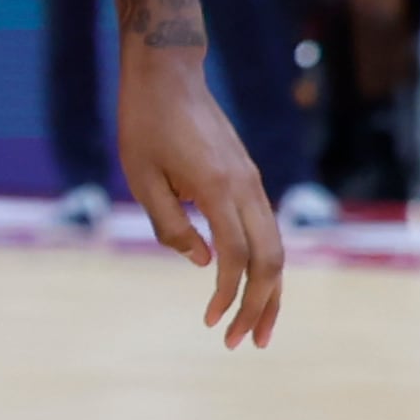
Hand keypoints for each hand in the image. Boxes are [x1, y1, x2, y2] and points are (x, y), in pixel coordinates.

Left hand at [115, 40, 285, 349]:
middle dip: (262, 306)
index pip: (237, 257)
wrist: (168, 75)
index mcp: (219, 189)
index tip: (212, 322)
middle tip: (243, 343)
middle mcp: (246, 187)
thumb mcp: (142, 179)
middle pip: (271, 260)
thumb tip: (205, 264)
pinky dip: (264, 263)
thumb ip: (171, 226)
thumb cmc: (145, 125)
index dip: (228, 295)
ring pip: (277, 247)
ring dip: (270, 291)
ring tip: (256, 329)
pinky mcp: (247, 179)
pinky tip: (252, 287)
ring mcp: (252, 182)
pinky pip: (266, 229)